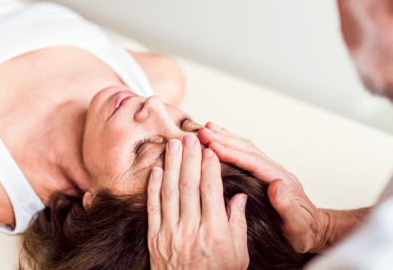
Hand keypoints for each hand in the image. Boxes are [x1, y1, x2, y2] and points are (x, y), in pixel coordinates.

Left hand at [147, 134, 248, 269]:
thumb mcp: (238, 255)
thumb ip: (237, 224)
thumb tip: (238, 197)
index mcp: (214, 234)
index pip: (210, 190)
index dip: (209, 167)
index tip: (210, 150)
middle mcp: (191, 231)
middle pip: (189, 185)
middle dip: (190, 158)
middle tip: (191, 138)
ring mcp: (170, 234)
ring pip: (170, 191)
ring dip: (171, 165)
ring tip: (173, 144)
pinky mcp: (155, 238)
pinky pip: (153, 207)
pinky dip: (153, 187)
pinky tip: (157, 169)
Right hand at [198, 123, 327, 253]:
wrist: (314, 232)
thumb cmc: (304, 232)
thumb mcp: (298, 225)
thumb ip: (287, 206)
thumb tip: (277, 185)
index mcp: (282, 181)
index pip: (253, 162)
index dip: (231, 152)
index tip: (212, 145)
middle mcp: (276, 171)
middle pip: (247, 149)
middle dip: (224, 138)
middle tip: (203, 131)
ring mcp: (270, 171)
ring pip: (246, 149)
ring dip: (226, 138)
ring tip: (207, 129)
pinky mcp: (265, 174)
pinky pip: (246, 155)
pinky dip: (231, 145)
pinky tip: (220, 141)